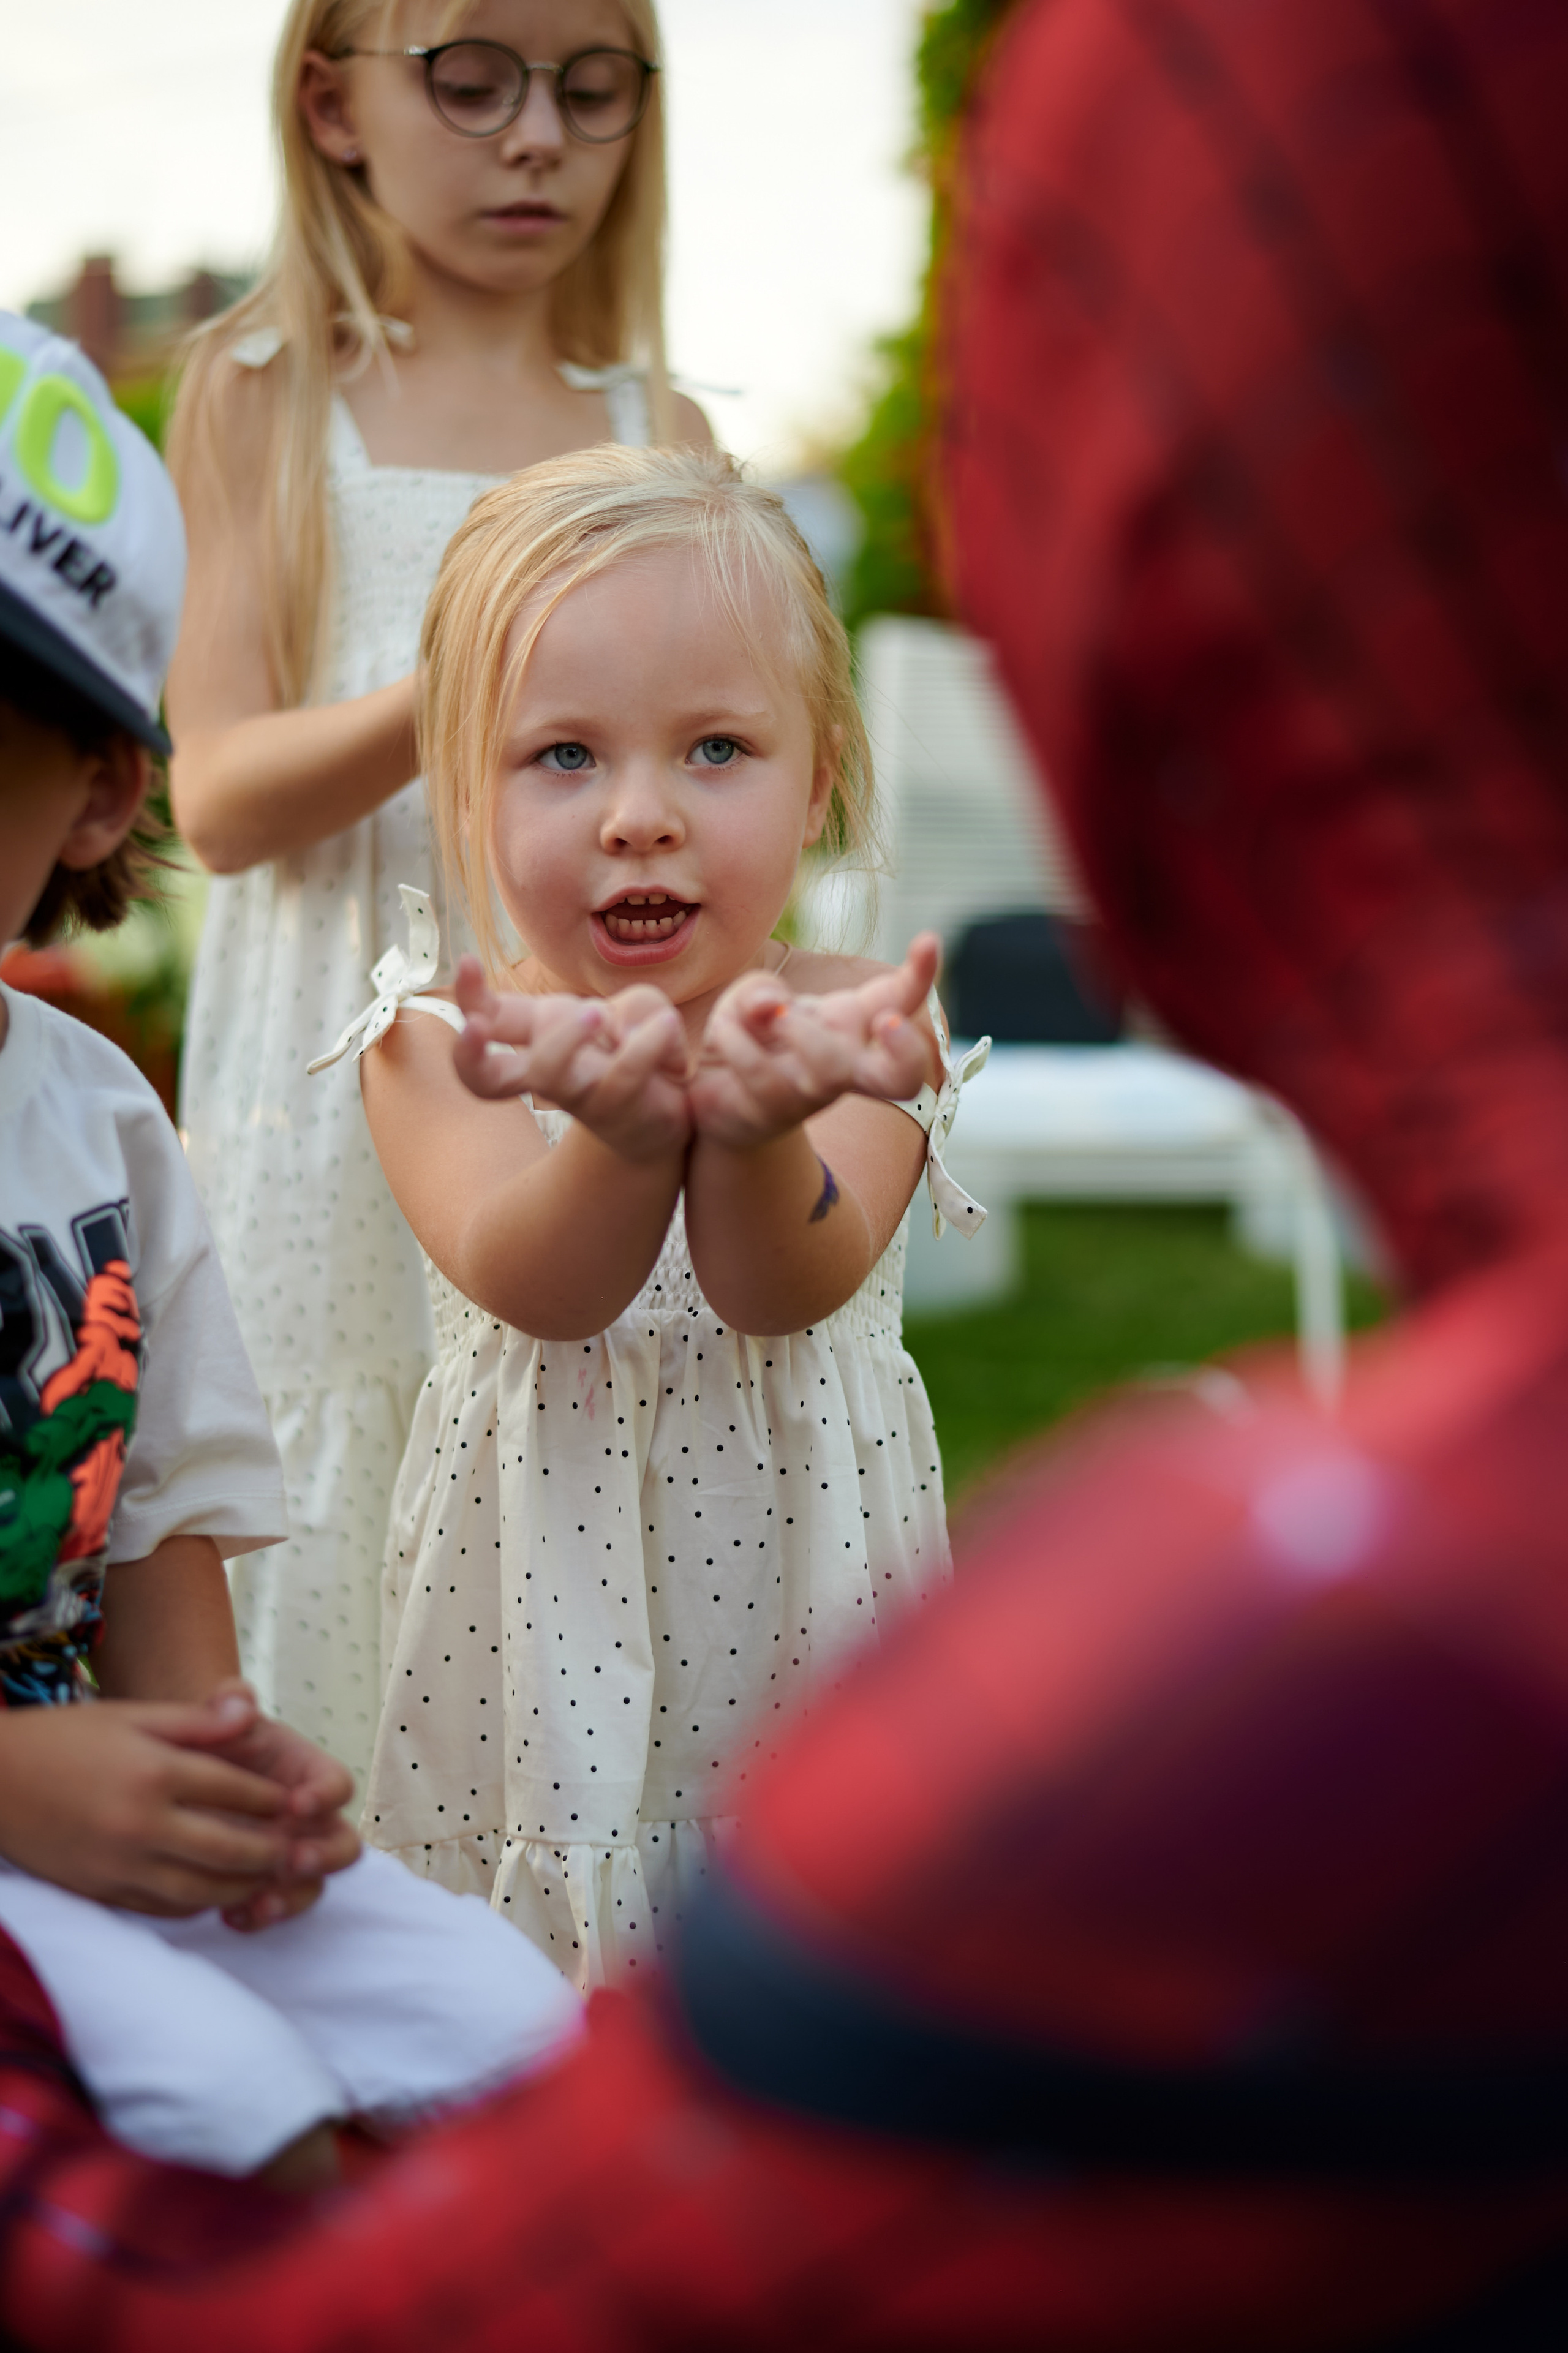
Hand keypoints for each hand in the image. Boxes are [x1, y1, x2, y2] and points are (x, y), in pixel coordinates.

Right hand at [0, 1692, 292, 1916]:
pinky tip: (216, 1893)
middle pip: (228, 1849)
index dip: (273, 1799)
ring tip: (270, 1879)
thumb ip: (198, 1722)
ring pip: (201, 1889)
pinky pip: (163, 1908)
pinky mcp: (101, 1890)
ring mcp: (119, 1863)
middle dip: (271, 1853)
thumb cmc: (67, 1738)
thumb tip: (255, 1716)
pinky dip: (198, 1903)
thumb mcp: (133, 1715)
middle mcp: (141, 1823)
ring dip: (243, 1887)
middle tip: (302, 1853)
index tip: (299, 1802)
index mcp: (154, 1772)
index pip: (235, 1791)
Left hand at [195, 1681, 360, 1932]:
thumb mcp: (215, 1718)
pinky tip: (230, 1918)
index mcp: (309, 1775)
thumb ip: (228, 1703)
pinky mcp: (267, 1884)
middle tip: (293, 1861)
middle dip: (325, 1857)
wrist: (180, 1778)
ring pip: (315, 1885)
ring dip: (294, 1897)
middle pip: (344, 1845)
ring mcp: (292, 1855)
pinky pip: (278, 1907)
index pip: (338, 1785)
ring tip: (260, 1904)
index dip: (325, 1795)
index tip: (297, 1803)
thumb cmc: (209, 1741)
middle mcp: (311, 1822)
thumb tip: (240, 1700)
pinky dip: (259, 1917)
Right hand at [449, 955, 691, 1162]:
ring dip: (566, 1035)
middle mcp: (548, 1072)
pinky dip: (648, 1042)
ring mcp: (580, 1095)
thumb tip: (626, 1035)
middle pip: (486, 1078)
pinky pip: (623, 1073)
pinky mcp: (619, 1109)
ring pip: (548, 1072)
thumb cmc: (642, 1053)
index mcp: (540, 1036)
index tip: (466, 961)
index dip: (469, 997)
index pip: (491, 1018)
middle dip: (471, 1053)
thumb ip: (632, 1005)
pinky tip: (666, 1026)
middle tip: (478, 1024)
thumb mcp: (639, 1011)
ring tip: (598, 1012)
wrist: (672, 1117)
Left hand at [689, 934, 939, 1150]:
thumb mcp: (754, 996)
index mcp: (850, 1026)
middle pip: (903, 1078)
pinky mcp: (772, 1113)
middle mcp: (843, 1066)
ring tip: (771, 1016)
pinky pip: (763, 1076)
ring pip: (831, 1071)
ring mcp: (810, 1095)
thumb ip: (760, 991)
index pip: (899, 1001)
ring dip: (800, 1031)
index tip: (929, 939)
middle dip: (907, 1051)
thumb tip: (772, 1005)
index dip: (921, 975)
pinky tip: (722, 1030)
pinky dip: (736, 1039)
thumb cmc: (750, 1035)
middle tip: (888, 1020)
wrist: (711, 1092)